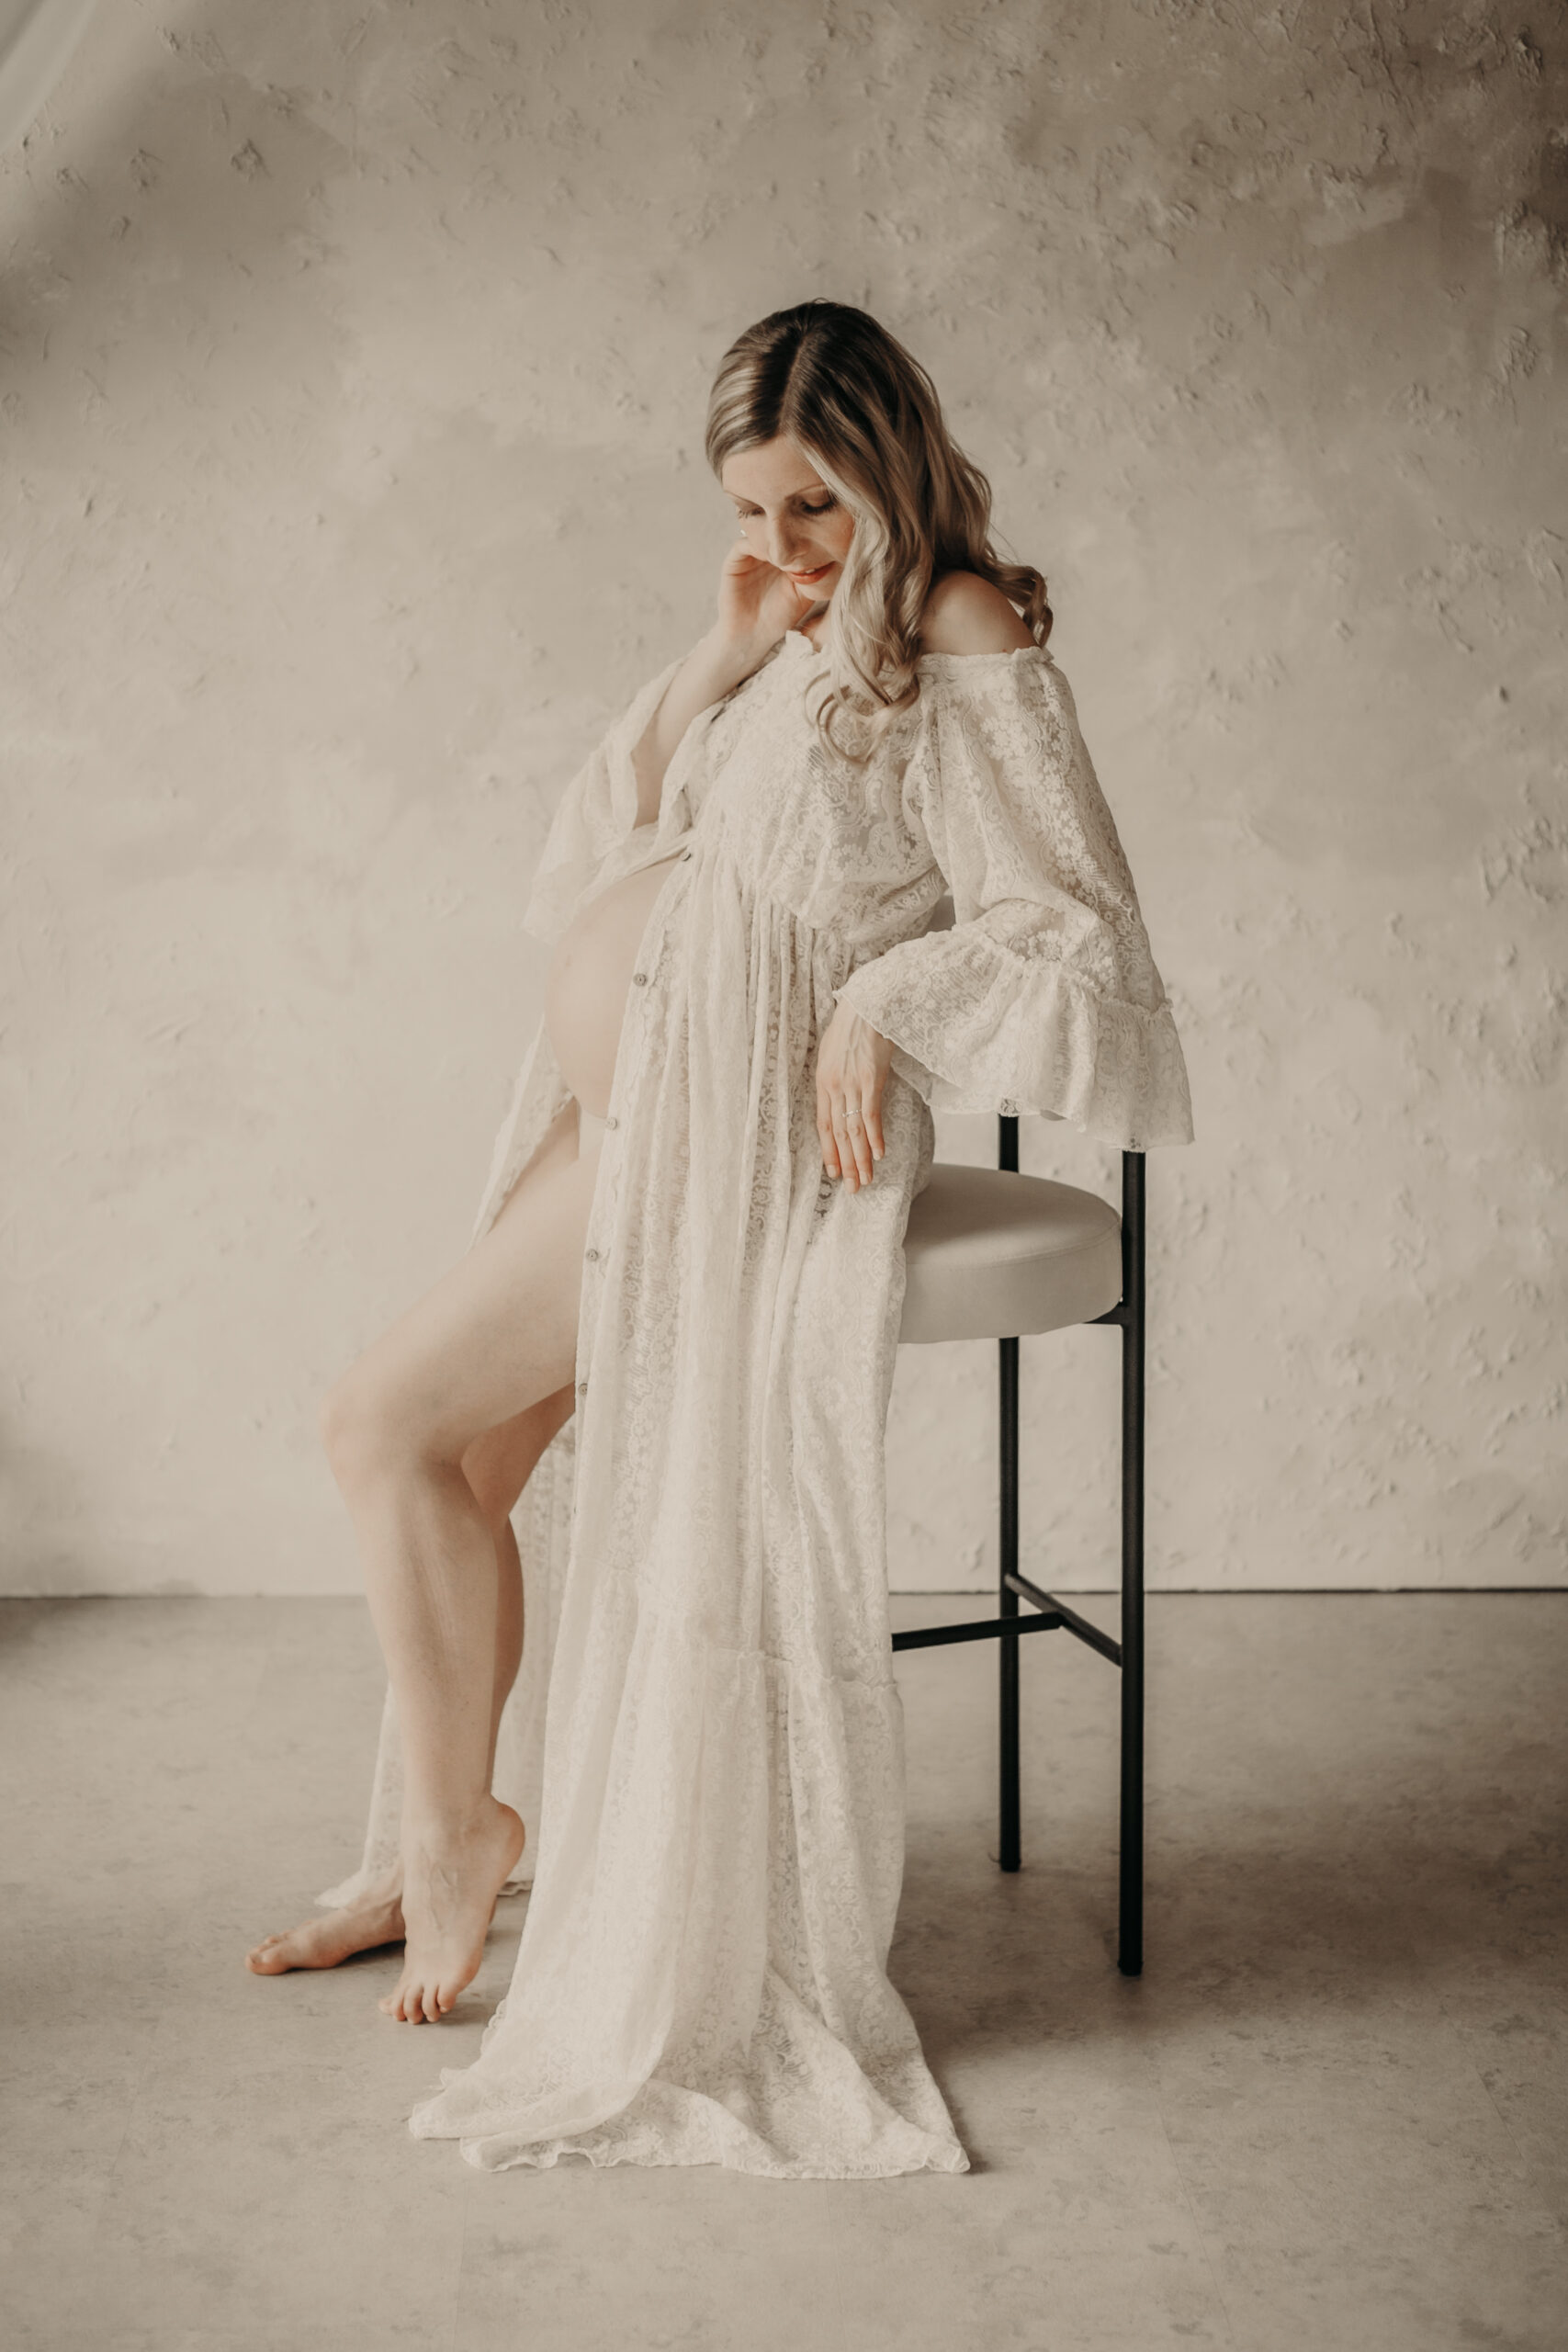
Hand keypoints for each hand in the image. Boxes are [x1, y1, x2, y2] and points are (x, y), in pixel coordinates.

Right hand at [714, 535, 819, 655]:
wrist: (753, 636)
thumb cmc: (781, 616)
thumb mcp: (806, 593)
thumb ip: (816, 573)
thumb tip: (834, 554)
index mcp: (784, 557)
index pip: (793, 534)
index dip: (804, 532)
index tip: (818, 535)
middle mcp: (766, 552)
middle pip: (776, 529)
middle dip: (789, 529)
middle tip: (804, 532)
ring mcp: (749, 555)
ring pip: (760, 533)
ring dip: (773, 536)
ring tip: (788, 545)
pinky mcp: (734, 562)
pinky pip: (743, 545)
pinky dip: (756, 545)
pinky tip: (771, 555)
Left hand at [815, 1001, 893, 1192]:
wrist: (867, 1004)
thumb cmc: (852, 1024)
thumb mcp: (832, 1051)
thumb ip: (834, 1075)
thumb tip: (839, 1092)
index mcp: (822, 1082)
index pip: (824, 1126)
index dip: (829, 1151)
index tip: (834, 1172)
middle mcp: (834, 1088)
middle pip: (838, 1134)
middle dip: (846, 1164)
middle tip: (853, 1188)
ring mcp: (852, 1085)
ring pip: (854, 1131)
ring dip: (860, 1159)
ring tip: (866, 1180)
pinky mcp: (870, 1080)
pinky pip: (871, 1116)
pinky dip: (874, 1138)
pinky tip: (878, 1155)